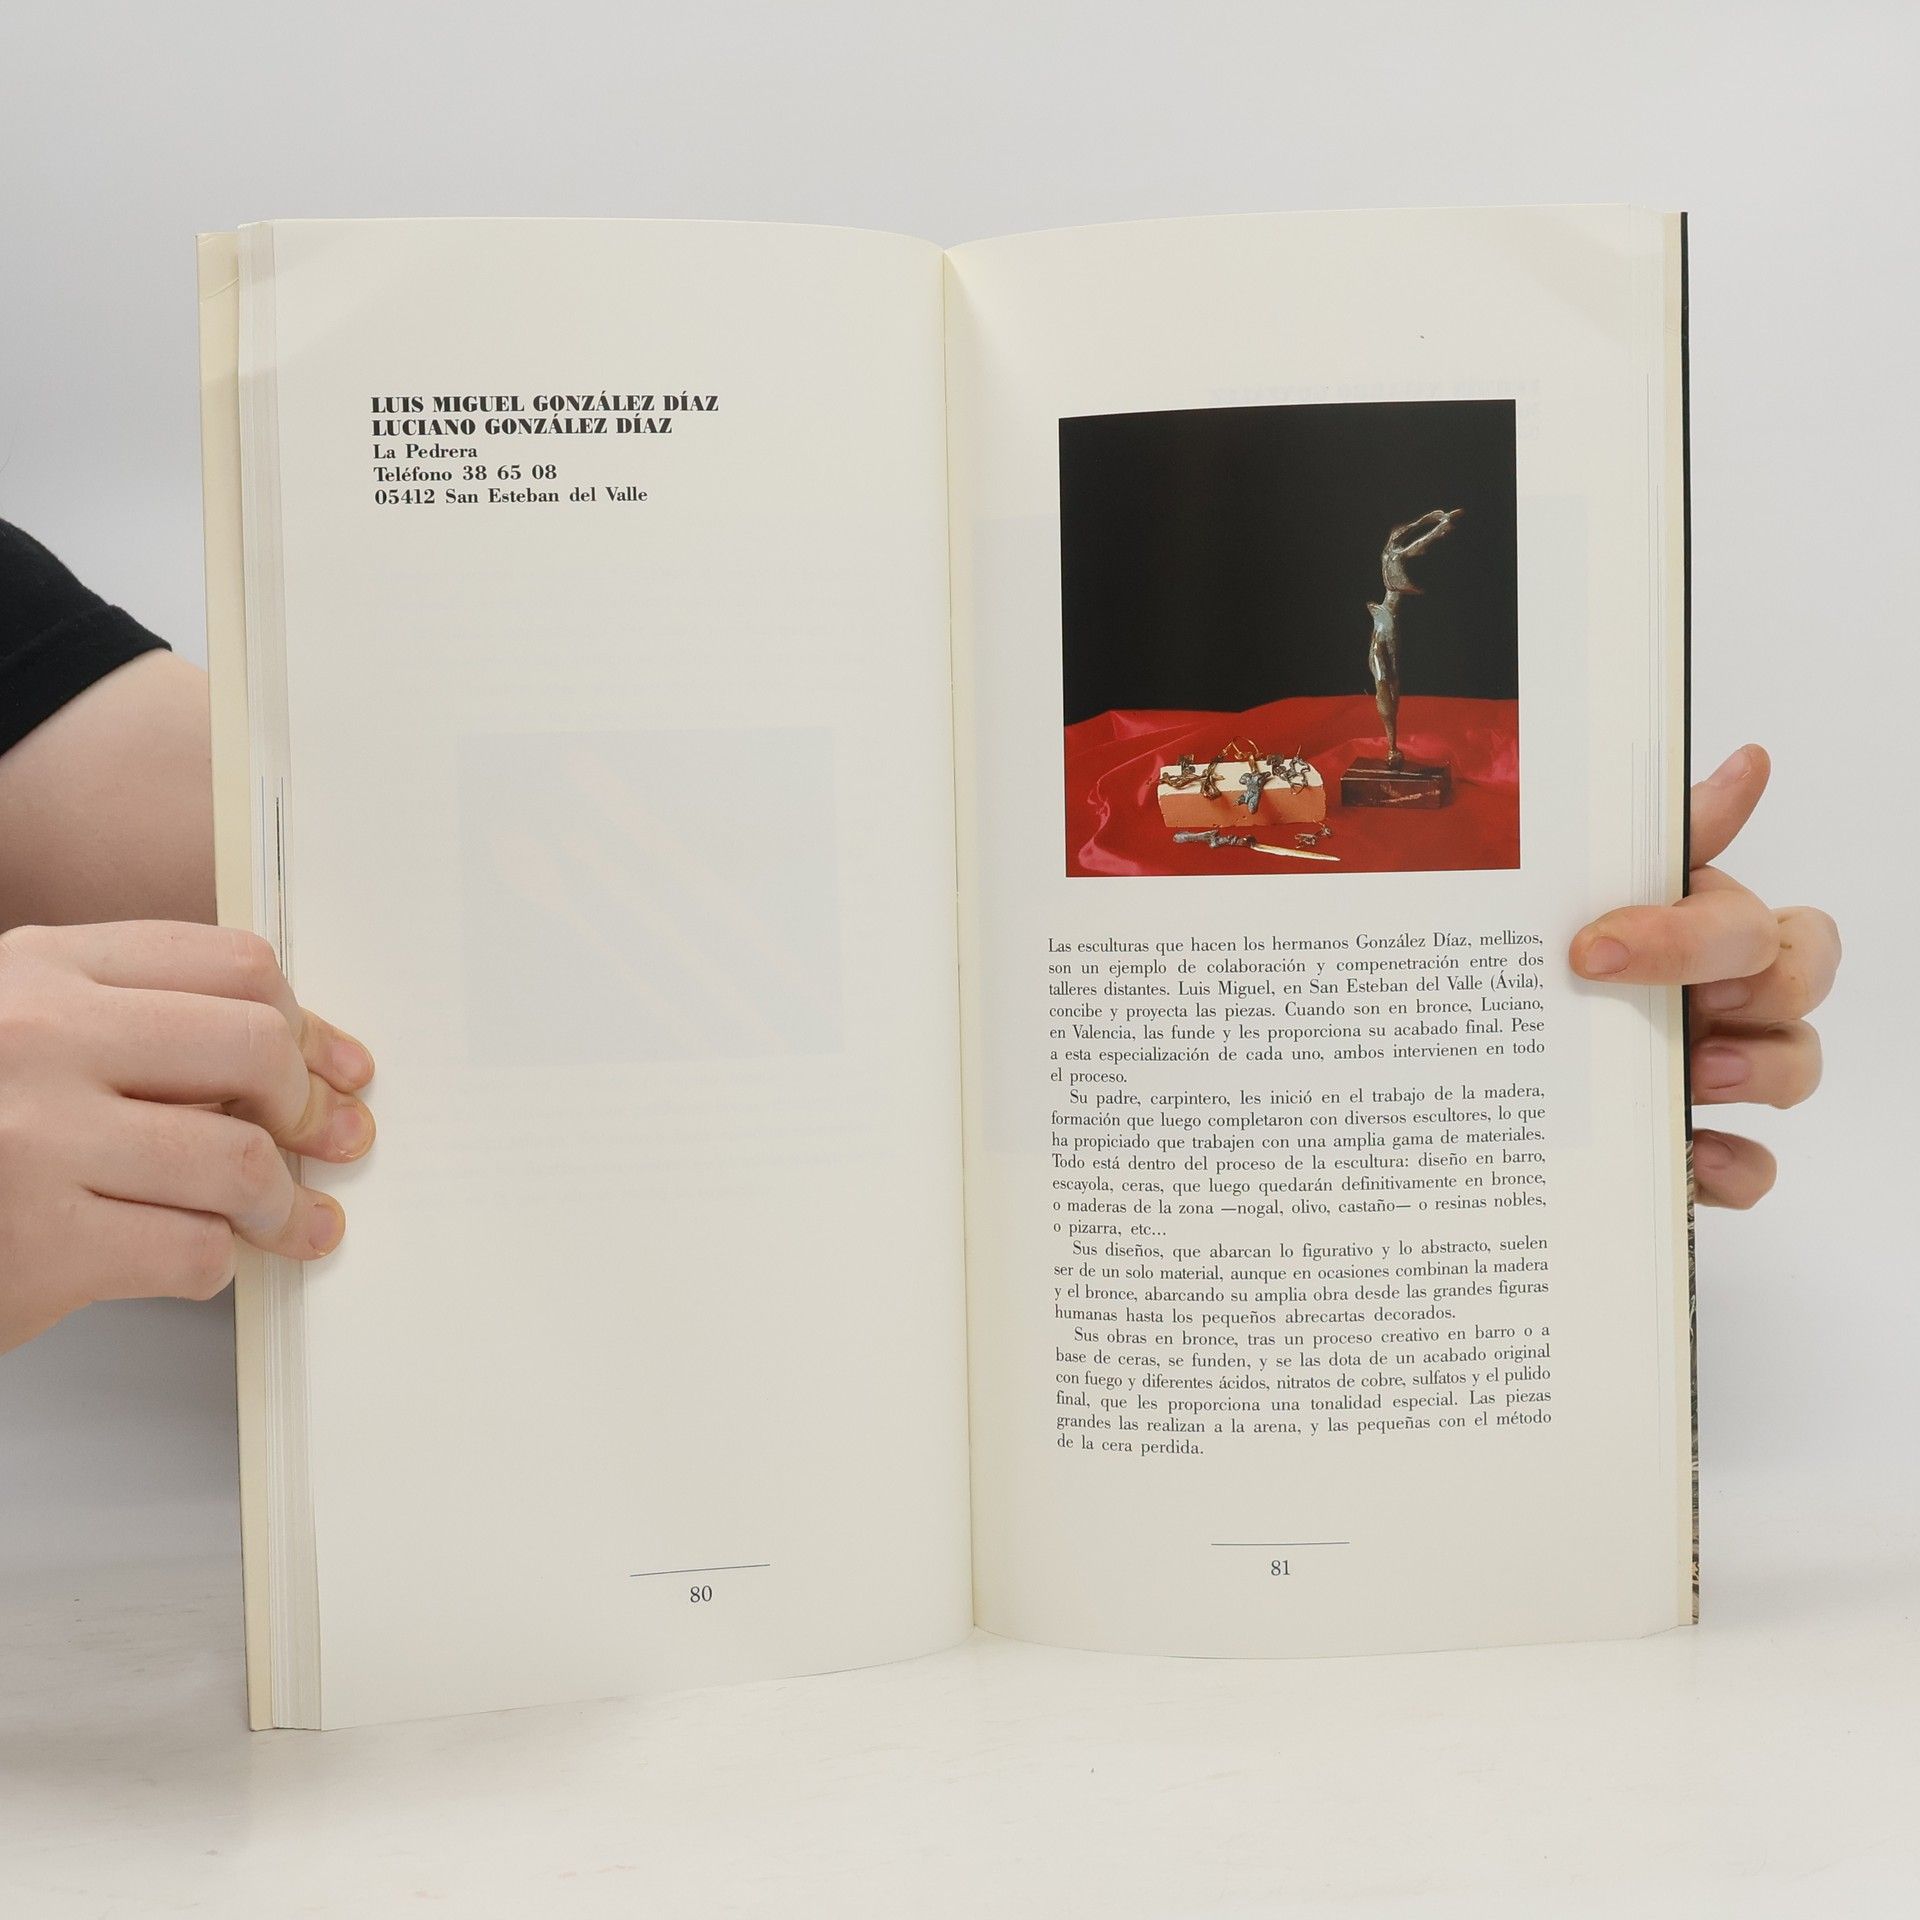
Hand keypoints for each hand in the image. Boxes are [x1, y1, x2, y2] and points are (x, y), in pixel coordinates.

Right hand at [0, 922, 373, 1353]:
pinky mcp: (38, 1246)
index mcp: (42, 969)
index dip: (306, 1025)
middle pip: (254, 1049)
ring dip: (283, 1204)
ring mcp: (35, 1140)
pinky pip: (191, 1250)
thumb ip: (130, 1024)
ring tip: (291, 1221)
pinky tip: (201, 1258)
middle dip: (310, 1106)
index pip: (231, 964)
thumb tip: (294, 1065)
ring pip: (239, 1160)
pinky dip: (216, 1263)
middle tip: (329, 1141)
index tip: (338, 1068)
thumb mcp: (20, 1033)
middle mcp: (40, 1038)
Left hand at [1569, 746, 1839, 1208]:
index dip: (1697, 930)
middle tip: (1687, 999)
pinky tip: (1687, 1159)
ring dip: (1764, 1069)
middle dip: (1756, 983)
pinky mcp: (1704, 1147)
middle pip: (1798, 978)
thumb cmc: (1544, 958)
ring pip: (1799, 1063)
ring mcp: (1722, 1071)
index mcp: (1692, 926)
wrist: (1468, 1071)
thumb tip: (1749, 759)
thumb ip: (1652, 837)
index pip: (1752, 917)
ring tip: (1695, 1074)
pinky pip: (1757, 1165)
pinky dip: (1734, 1165)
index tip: (1597, 945)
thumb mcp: (1574, 895)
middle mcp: (1722, 994)